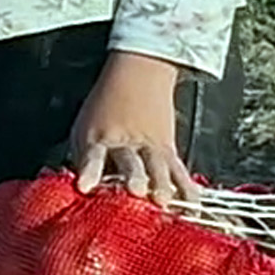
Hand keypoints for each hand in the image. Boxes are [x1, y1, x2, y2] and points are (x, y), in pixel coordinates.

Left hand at [71, 52, 198, 202]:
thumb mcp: (85, 127)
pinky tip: (192, 201)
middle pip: (129, 162)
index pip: (92, 156)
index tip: (84, 186)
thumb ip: (83, 159)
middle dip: (133, 177)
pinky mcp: (168, 150)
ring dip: (160, 184)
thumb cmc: (106, 104)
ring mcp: (149, 147)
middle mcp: (125, 144)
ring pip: (156, 167)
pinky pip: (178, 170)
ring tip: (163, 200)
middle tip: (136, 191)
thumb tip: (82, 188)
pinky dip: (186, 186)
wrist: (139, 73)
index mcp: (99, 138)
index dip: (89, 171)